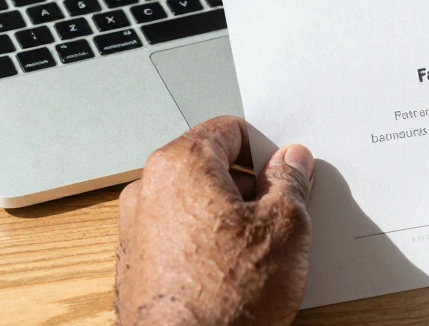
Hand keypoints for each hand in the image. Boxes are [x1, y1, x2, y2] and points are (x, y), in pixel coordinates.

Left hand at [115, 116, 314, 325]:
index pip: (228, 129)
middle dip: (248, 185)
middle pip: (210, 166)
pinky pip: (180, 236)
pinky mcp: (138, 265)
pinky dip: (207, 244)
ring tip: (260, 250)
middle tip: (281, 212)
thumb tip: (291, 162)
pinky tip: (234, 272)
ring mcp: (138, 230)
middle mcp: (148, 190)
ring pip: (195, 204)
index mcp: (180, 165)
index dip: (265, 148)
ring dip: (229, 217)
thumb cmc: (225, 299)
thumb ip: (289, 182)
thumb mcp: (285, 227)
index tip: (284, 171)